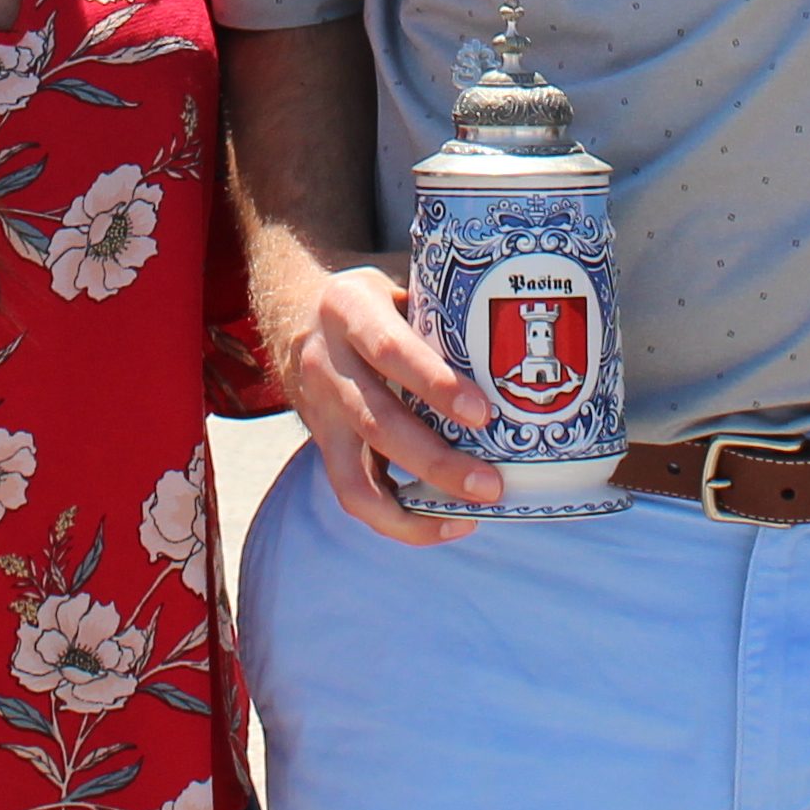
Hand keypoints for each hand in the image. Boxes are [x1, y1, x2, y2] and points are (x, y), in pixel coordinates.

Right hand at [264, 249, 500, 544]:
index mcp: (348, 311)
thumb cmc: (368, 302)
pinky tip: (446, 523)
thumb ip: (437, 314)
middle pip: (378, 423)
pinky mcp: (323, 447)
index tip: (482, 412)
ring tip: (470, 514)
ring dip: (415, 507)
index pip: (390, 351)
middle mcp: (326, 365)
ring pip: (356, 476)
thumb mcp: (394, 287)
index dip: (435, 385)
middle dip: (436, 461)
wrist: (293, 313)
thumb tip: (516, 343)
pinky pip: (354, 495)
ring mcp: (320, 413)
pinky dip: (399, 520)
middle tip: (490, 483)